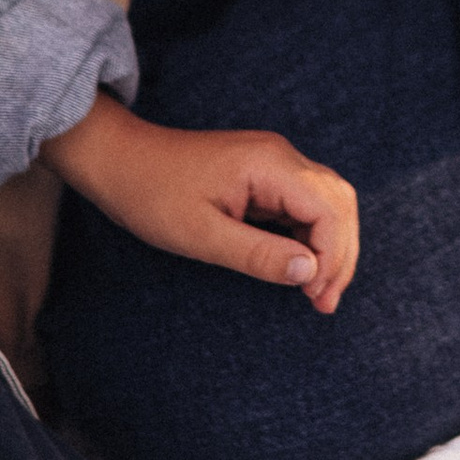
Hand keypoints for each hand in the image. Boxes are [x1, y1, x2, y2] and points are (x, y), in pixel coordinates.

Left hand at [42, 96, 358, 311]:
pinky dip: (310, 237)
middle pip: (339, 202)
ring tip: (318, 292)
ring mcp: (273, 162)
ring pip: (327, 202)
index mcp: (270, 165)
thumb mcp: (202, 236)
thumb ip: (259, 255)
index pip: (329, 210)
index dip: (332, 257)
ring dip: (330, 246)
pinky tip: (299, 267)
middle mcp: (281, 156)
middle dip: (341, 255)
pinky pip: (303, 203)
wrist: (119, 160)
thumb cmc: (153, 196)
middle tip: (325, 303)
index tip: (314, 297)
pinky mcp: (263, 173)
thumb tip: (311, 273)